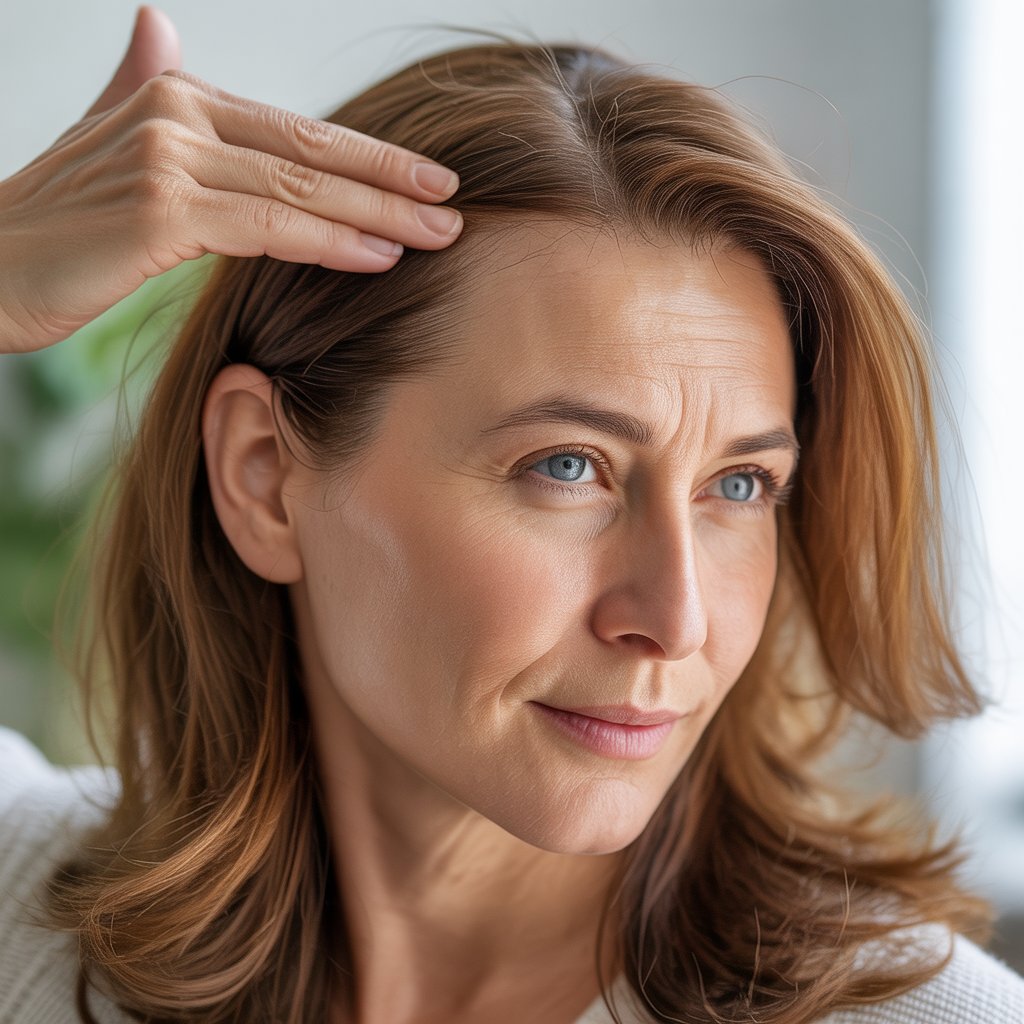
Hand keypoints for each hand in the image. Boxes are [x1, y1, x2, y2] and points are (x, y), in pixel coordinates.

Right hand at [0, 5, 462, 353]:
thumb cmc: (54, 223)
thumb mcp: (105, 145)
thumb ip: (141, 90)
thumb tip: (162, 28)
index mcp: (178, 101)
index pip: (294, 132)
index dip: (367, 157)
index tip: (427, 179)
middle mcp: (178, 116)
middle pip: (310, 153)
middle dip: (391, 180)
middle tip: (454, 203)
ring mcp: (169, 159)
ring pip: (299, 189)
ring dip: (379, 213)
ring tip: (439, 234)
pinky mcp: (160, 211)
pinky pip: (267, 228)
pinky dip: (329, 240)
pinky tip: (380, 256)